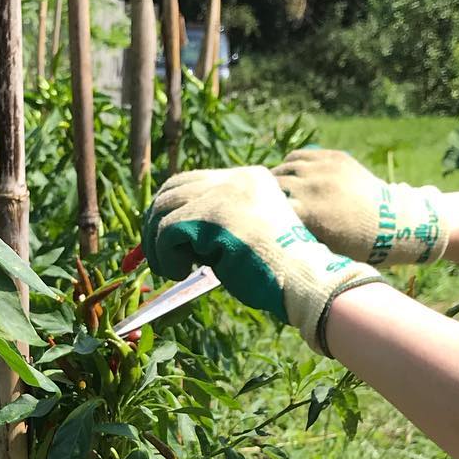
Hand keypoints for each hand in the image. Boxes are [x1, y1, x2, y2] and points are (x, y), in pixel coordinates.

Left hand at [143, 166, 383, 349]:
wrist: (304, 280)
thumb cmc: (279, 271)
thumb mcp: (246, 235)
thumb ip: (215, 225)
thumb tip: (170, 233)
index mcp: (247, 179)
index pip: (191, 181)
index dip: (168, 209)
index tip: (161, 238)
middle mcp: (235, 179)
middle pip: (172, 189)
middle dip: (154, 224)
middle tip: (155, 255)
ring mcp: (224, 195)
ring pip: (165, 210)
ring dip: (158, 244)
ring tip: (170, 269)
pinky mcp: (213, 216)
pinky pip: (167, 232)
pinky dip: (166, 257)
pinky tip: (181, 272)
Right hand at [271, 147, 448, 266]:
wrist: (393, 223)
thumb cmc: (356, 246)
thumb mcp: (321, 248)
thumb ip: (293, 238)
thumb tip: (265, 237)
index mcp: (307, 213)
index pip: (266, 207)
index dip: (256, 213)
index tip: (247, 218)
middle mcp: (311, 186)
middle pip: (271, 185)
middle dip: (262, 194)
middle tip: (254, 202)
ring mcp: (323, 168)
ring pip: (284, 167)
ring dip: (275, 178)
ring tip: (270, 189)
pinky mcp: (333, 157)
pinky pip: (299, 156)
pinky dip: (290, 165)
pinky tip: (288, 174)